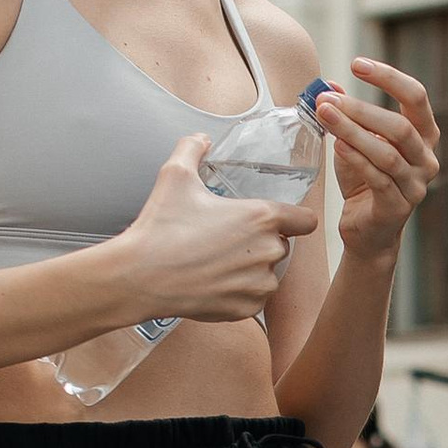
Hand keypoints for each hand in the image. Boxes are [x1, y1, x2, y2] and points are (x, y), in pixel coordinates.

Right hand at [118, 138, 316, 320]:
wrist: (141, 277)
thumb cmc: (162, 228)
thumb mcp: (175, 176)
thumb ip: (192, 149)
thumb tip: (200, 139)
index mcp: (262, 218)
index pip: (306, 220)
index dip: (295, 218)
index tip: (281, 220)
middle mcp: (269, 252)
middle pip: (282, 245)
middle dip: (261, 241)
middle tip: (228, 238)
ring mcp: (259, 284)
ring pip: (268, 274)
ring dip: (251, 268)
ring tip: (217, 261)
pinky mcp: (247, 309)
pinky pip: (253, 298)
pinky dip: (239, 292)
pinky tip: (213, 281)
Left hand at [322, 58, 440, 269]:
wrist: (367, 231)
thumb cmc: (364, 181)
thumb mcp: (354, 141)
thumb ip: (346, 115)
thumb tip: (326, 86)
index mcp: (423, 135)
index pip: (416, 97)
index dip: (389, 77)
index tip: (357, 64)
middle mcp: (426, 159)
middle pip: (400, 126)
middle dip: (361, 108)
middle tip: (326, 99)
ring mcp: (416, 185)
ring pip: (388, 153)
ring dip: (352, 131)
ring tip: (324, 114)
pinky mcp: (398, 207)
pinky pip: (378, 178)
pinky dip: (356, 158)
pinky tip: (336, 144)